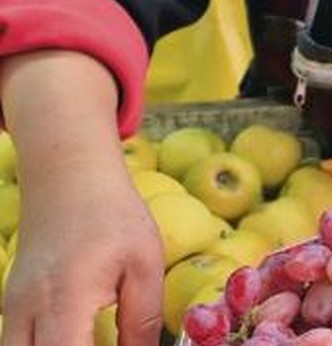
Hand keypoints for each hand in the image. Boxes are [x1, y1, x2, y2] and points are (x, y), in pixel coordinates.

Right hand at [0, 51, 163, 345]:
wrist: (68, 177)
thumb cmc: (112, 215)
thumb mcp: (144, 264)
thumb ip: (143, 320)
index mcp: (65, 301)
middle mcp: (26, 311)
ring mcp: (12, 309)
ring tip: (92, 340)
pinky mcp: (11, 304)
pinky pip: (18, 341)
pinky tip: (78, 338)